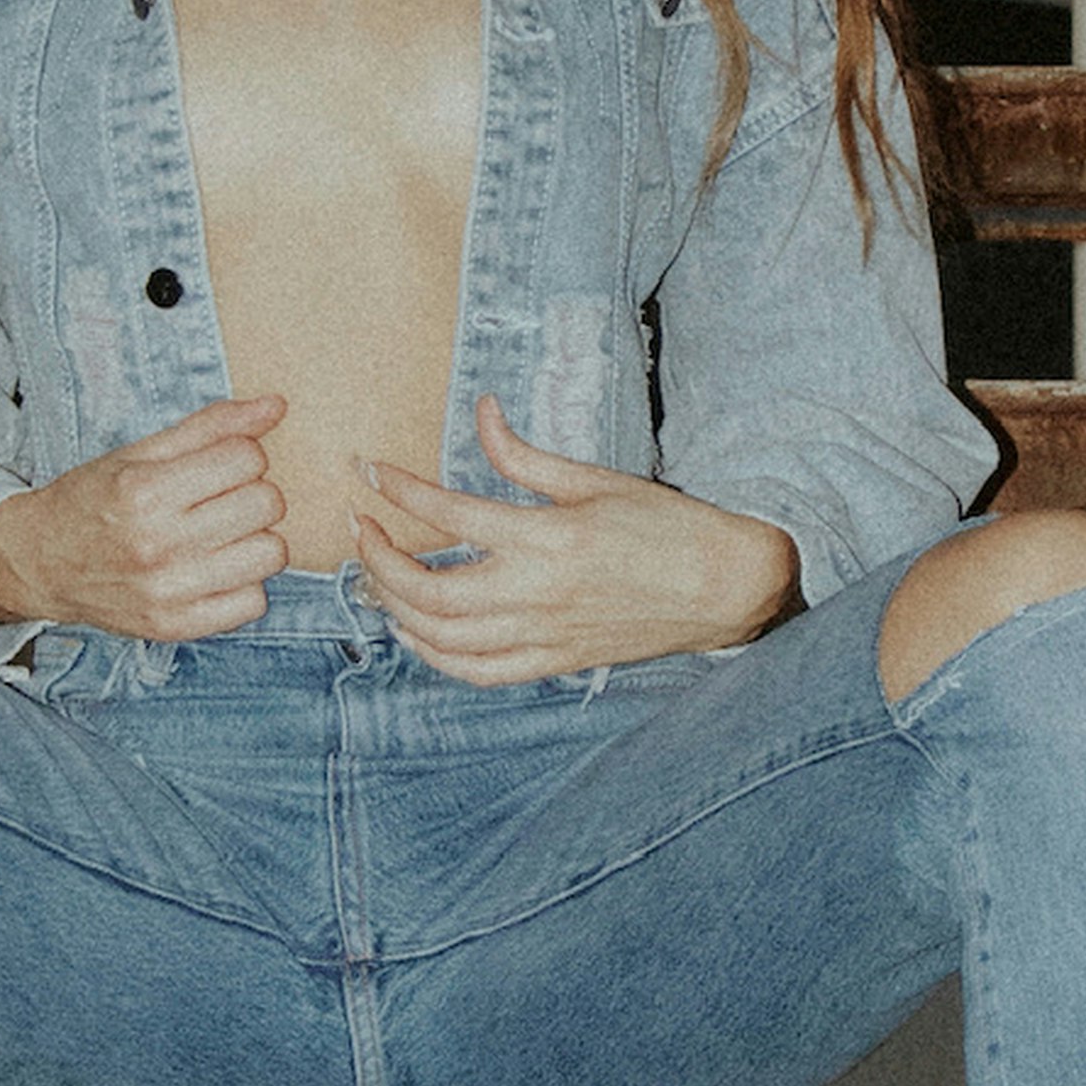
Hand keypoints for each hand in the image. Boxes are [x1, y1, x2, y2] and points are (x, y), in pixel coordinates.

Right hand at [0, 394, 289, 639]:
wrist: (39, 563)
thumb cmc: (92, 500)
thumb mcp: (140, 452)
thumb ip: (210, 427)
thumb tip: (276, 406)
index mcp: (144, 491)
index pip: (247, 458)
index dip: (242, 455)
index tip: (219, 466)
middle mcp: (156, 544)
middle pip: (266, 504)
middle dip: (253, 493)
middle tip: (220, 501)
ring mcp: (167, 592)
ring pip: (271, 554)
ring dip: (255, 539)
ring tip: (221, 536)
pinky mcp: (175, 627)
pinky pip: (254, 603)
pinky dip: (244, 584)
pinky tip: (214, 570)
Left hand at [349, 396, 795, 682]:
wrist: (723, 586)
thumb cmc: (664, 526)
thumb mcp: (594, 480)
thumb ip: (524, 456)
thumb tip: (482, 412)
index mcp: (546, 538)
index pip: (448, 513)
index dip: (399, 489)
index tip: (368, 470)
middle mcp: (535, 593)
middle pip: (427, 589)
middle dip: (379, 559)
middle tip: (362, 529)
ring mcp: (542, 635)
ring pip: (442, 637)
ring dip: (396, 608)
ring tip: (376, 577)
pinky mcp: (553, 662)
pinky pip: (479, 673)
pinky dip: (436, 658)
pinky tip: (414, 634)